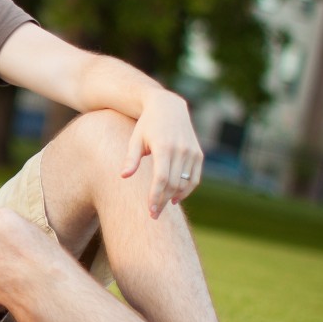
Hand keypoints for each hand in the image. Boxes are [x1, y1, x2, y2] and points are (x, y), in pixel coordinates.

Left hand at [119, 91, 203, 218]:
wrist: (168, 107)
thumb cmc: (146, 125)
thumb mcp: (136, 139)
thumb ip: (131, 158)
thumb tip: (123, 176)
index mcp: (164, 147)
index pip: (161, 179)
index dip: (156, 196)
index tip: (150, 211)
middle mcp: (181, 150)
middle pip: (173, 184)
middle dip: (163, 201)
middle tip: (153, 214)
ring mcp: (192, 152)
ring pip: (185, 183)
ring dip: (175, 197)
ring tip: (162, 206)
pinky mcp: (199, 154)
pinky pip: (195, 178)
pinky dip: (187, 190)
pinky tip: (175, 197)